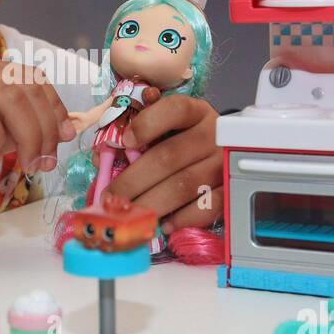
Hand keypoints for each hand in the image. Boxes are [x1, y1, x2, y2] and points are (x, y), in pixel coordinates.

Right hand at [0, 53, 75, 208]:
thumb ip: (24, 128)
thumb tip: (67, 128)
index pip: (31, 76)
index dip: (54, 106)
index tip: (65, 137)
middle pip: (24, 85)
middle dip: (44, 125)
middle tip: (46, 159)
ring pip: (8, 97)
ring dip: (27, 135)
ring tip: (26, 163)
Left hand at [108, 94, 221, 232]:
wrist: (230, 156)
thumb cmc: (188, 142)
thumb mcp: (169, 131)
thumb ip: (138, 139)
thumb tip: (103, 160)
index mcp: (196, 113)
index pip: (175, 110)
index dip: (148, 124)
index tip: (125, 141)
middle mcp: (212, 135)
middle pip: (169, 156)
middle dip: (133, 180)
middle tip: (112, 197)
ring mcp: (224, 163)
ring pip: (184, 185)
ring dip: (151, 203)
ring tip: (131, 213)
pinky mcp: (231, 190)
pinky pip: (207, 207)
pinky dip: (183, 218)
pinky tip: (165, 223)